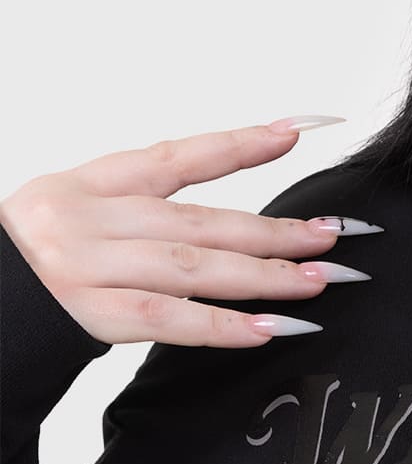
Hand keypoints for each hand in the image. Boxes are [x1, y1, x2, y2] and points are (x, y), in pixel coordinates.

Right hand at [0, 117, 366, 348]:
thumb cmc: (29, 265)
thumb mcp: (73, 215)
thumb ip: (139, 216)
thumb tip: (229, 233)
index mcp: (88, 184)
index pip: (174, 157)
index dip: (236, 145)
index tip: (294, 134)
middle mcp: (89, 219)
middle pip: (198, 222)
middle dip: (272, 230)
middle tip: (329, 235)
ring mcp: (88, 268)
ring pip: (192, 268)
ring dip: (261, 276)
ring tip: (314, 280)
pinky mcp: (90, 316)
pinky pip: (168, 320)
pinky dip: (222, 326)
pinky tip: (267, 329)